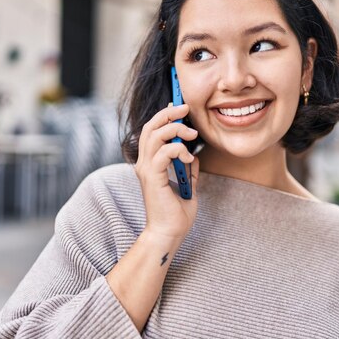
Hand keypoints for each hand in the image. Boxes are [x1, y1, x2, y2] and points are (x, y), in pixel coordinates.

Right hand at [135, 103, 199, 240]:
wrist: (169, 234)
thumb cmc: (176, 214)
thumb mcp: (188, 186)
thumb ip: (189, 170)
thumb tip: (194, 156)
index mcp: (150, 164)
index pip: (152, 131)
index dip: (164, 115)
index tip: (178, 105)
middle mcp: (144, 163)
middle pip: (151, 126)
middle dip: (168, 113)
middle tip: (185, 108)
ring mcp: (146, 170)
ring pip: (155, 135)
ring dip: (175, 129)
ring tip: (191, 134)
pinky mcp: (152, 177)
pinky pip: (163, 153)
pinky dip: (178, 150)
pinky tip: (189, 158)